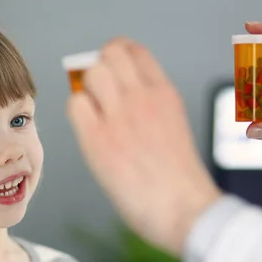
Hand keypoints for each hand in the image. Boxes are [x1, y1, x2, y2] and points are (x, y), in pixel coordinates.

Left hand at [66, 38, 221, 254]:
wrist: (185, 210)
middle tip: (97, 92)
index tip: (110, 70)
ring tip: (94, 114)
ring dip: (88, 89)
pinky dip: (78, 112)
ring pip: (91, 74)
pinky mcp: (99, 139)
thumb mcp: (174, 129)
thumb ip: (151, 110)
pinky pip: (76, 105)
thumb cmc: (181, 183)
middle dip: (99, 68)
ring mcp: (120, 116)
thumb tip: (120, 101)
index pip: (134, 51)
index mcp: (165, 94)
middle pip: (109, 54)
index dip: (117, 56)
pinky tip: (88, 130)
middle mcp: (143, 97)